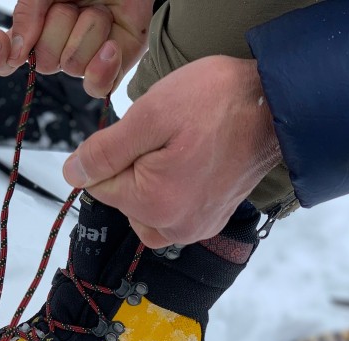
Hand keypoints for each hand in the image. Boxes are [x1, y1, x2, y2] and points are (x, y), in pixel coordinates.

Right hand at [0, 1, 151, 97]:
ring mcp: (85, 57)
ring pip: (72, 67)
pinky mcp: (112, 67)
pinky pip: (97, 86)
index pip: (7, 57)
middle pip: (43, 61)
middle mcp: (58, 45)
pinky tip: (110, 46)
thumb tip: (16, 53)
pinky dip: (103, 67)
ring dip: (87, 31)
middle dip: (59, 27)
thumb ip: (27, 12)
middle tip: (74, 1)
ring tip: (100, 8)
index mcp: (37, 26)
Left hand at [62, 56, 282, 245]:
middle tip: (167, 137)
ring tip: (179, 151)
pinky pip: (172, 213)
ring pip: (145, 208)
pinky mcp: (211, 221)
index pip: (100, 186)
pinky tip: (192, 164)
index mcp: (153, 205)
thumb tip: (73, 174)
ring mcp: (195, 228)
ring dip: (150, 182)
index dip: (113, 153)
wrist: (276, 106)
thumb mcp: (149, 115)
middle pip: (123, 199)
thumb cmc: (217, 104)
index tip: (143, 133)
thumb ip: (104, 151)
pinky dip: (172, 191)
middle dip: (133, 168)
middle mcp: (174, 228)